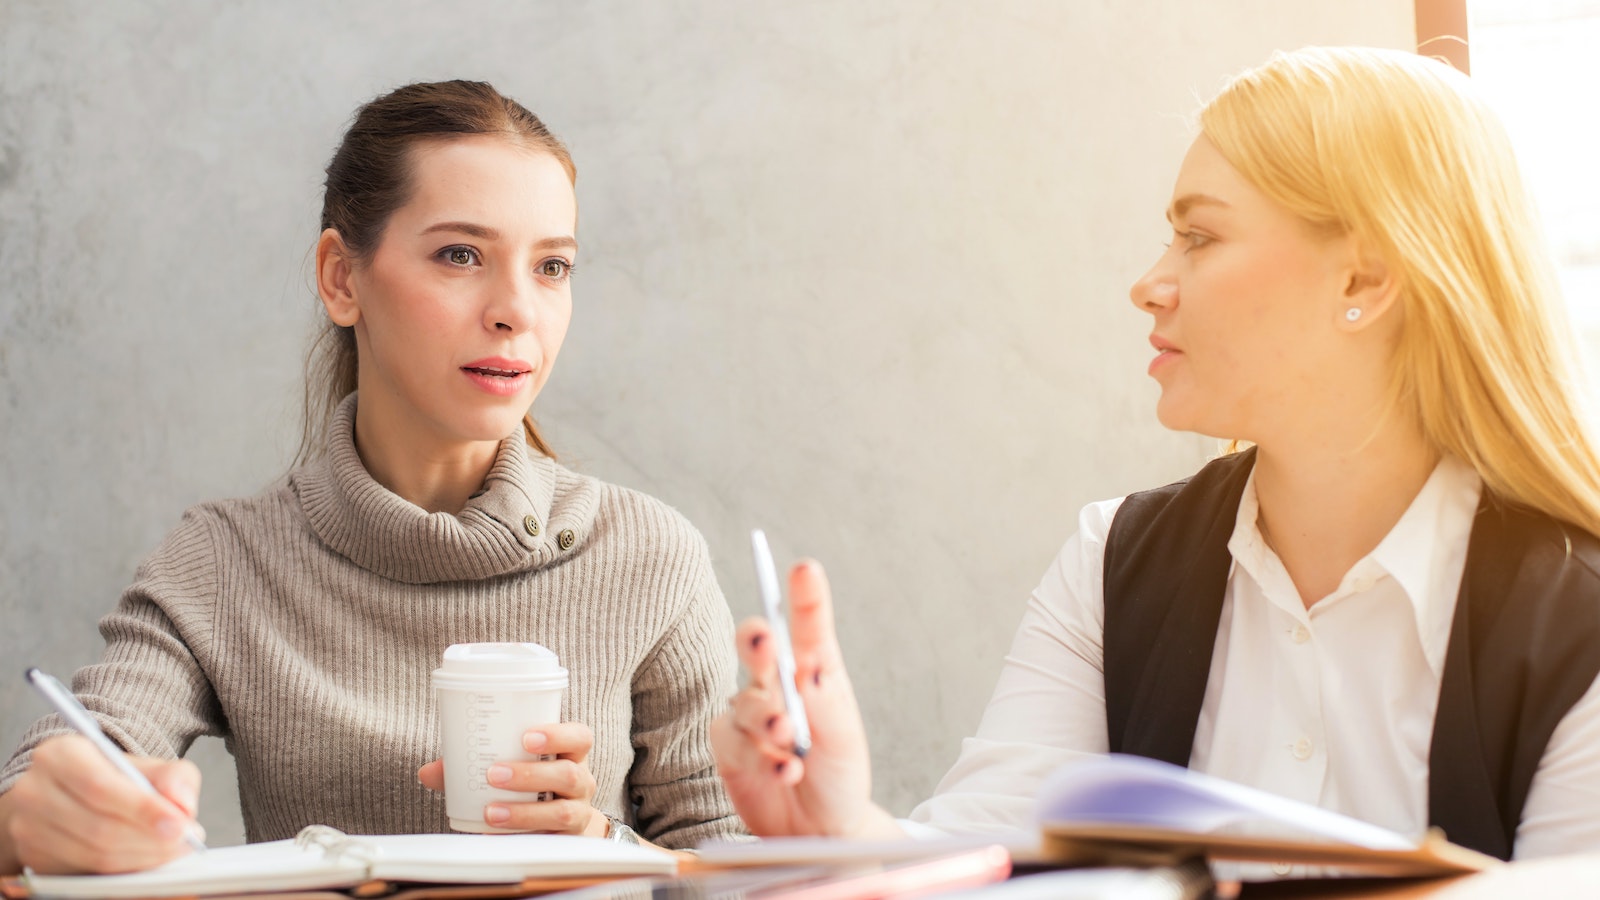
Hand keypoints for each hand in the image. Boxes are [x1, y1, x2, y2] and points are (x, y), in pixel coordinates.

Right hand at [0, 734, 202, 874]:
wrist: (73, 795)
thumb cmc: (113, 779)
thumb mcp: (147, 766)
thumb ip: (173, 777)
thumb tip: (181, 803)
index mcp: (59, 755)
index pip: (100, 787)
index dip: (143, 810)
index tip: (180, 825)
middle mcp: (34, 790)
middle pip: (98, 827)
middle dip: (149, 840)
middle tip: (184, 841)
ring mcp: (27, 827)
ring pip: (93, 854)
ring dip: (141, 858)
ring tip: (171, 849)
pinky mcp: (33, 856)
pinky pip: (85, 872)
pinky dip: (123, 871)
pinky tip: (146, 859)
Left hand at [418, 722, 605, 835]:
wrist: (560, 823)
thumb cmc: (532, 784)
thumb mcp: (513, 766)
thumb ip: (472, 765)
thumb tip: (428, 772)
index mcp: (571, 755)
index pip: (580, 738)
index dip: (558, 735)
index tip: (526, 737)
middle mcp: (581, 782)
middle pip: (569, 774)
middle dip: (531, 775)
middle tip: (494, 774)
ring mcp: (578, 813)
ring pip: (562, 812)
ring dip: (524, 812)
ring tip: (491, 811)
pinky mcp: (567, 841)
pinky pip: (550, 841)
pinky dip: (521, 837)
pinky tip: (495, 835)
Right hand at [711, 559, 900, 837]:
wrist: (820, 830)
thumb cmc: (838, 776)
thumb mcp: (844, 739)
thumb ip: (825, 704)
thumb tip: (808, 668)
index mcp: (814, 672)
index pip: (808, 628)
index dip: (805, 597)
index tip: (805, 570)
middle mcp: (777, 685)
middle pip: (757, 646)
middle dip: (758, 642)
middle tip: (767, 645)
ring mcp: (749, 714)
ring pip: (745, 702)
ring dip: (767, 721)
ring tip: (790, 743)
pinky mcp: (728, 747)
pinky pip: (734, 742)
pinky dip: (760, 758)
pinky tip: (783, 770)